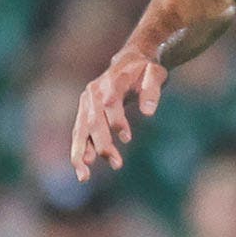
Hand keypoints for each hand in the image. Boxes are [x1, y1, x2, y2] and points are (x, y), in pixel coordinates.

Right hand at [73, 49, 167, 178]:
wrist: (130, 60)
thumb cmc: (145, 69)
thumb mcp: (155, 74)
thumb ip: (152, 91)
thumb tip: (148, 112)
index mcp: (112, 82)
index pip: (111, 103)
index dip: (117, 120)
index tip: (127, 137)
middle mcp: (94, 92)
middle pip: (94, 120)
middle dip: (102, 143)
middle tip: (116, 163)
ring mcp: (86, 102)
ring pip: (81, 130)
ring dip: (82, 153)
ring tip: (84, 176)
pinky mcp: (85, 111)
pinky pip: (79, 133)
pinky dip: (79, 150)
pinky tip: (82, 170)